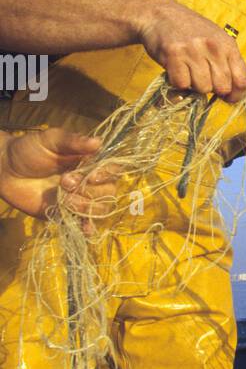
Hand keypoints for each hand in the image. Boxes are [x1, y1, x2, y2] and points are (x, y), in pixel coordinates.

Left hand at [0, 128, 121, 233]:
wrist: (5, 170)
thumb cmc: (28, 150)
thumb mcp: (50, 139)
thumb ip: (72, 141)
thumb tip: (98, 142)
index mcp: (90, 161)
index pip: (112, 169)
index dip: (106, 174)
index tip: (92, 175)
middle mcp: (89, 181)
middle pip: (108, 191)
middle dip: (89, 190)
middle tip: (64, 182)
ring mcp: (79, 199)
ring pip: (99, 209)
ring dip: (86, 207)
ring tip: (64, 199)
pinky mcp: (67, 214)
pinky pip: (84, 224)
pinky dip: (87, 228)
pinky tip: (85, 229)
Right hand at [136, 0, 245, 102]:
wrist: (159, 14)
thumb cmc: (191, 32)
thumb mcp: (218, 43)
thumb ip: (234, 66)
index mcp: (228, 45)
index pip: (242, 81)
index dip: (236, 95)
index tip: (228, 97)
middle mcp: (214, 47)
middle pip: (222, 88)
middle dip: (213, 90)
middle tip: (202, 78)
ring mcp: (194, 50)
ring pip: (202, 88)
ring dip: (194, 86)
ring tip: (188, 70)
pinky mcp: (174, 54)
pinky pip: (182, 84)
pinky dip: (177, 83)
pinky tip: (176, 69)